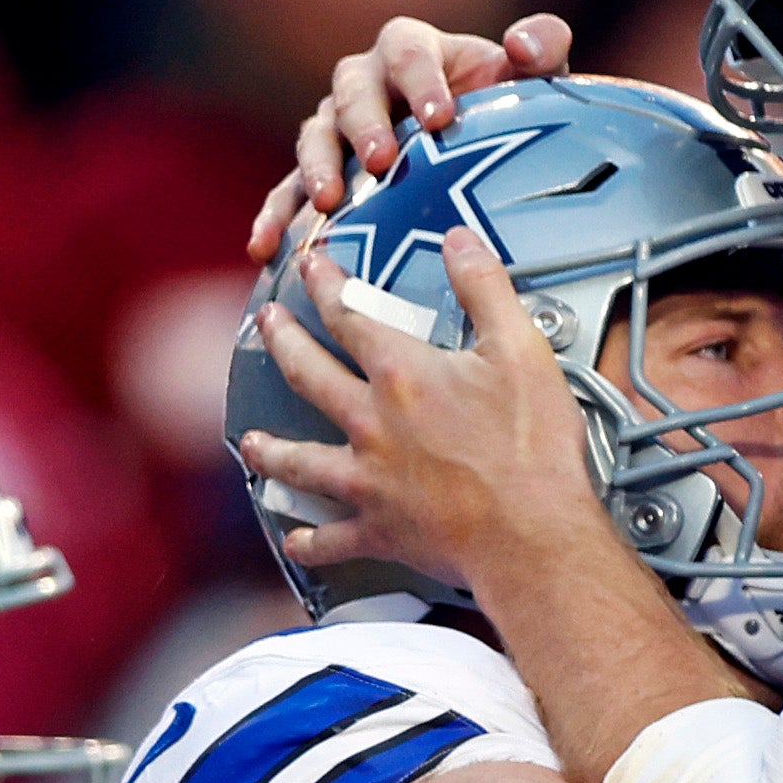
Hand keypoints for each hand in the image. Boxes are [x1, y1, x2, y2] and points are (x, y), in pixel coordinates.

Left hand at [237, 231, 615, 599]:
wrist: (530, 537)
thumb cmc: (530, 450)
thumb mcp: (521, 350)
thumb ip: (485, 288)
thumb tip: (459, 241)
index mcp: (402, 374)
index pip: (349, 315)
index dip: (326, 284)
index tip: (310, 264)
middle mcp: (371, 424)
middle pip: (308, 375)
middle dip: (283, 343)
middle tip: (266, 324)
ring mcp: (368, 481)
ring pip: (300, 462)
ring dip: (272, 450)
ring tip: (252, 443)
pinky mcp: (379, 531)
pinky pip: (332, 540)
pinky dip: (311, 542)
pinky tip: (296, 539)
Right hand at [248, 13, 573, 262]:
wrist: (479, 163)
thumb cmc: (508, 117)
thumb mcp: (534, 83)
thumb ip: (543, 48)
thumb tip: (521, 46)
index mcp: (412, 51)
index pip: (407, 49)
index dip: (420, 78)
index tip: (441, 117)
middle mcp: (364, 83)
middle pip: (350, 89)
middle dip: (363, 123)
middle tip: (382, 160)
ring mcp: (334, 130)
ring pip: (312, 136)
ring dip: (315, 167)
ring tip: (328, 202)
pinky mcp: (317, 176)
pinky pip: (285, 192)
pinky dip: (274, 218)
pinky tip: (264, 250)